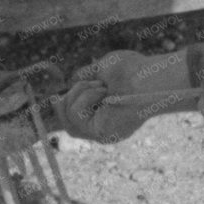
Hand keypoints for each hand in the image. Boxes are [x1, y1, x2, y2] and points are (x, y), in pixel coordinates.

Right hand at [54, 50, 194, 142]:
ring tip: (100, 86)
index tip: (55, 96)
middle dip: (65, 105)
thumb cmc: (132, 70)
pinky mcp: (102, 134)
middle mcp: (105, 128)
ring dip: (78, 95)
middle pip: (69, 127)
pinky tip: (102, 91)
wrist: (148, 76)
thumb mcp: (102, 69)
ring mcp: (104, 133)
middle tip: (75, 90)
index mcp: (107, 115)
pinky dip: (84, 99)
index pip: (77, 122)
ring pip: (69, 121)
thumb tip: (71, 80)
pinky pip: (76, 117)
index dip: (63, 109)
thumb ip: (86, 76)